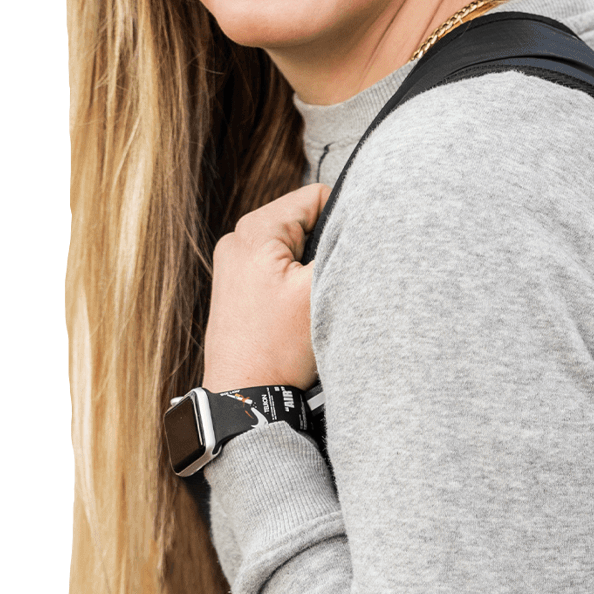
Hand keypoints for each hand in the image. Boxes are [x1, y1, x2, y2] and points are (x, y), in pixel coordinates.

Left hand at [202, 183, 328, 390]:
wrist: (244, 397)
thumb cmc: (280, 348)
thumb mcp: (321, 290)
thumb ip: (341, 245)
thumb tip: (361, 219)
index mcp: (255, 229)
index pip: (316, 196)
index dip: (342, 221)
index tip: (348, 256)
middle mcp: (237, 239)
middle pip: (302, 220)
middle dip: (323, 247)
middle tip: (328, 285)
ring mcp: (232, 262)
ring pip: (292, 245)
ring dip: (309, 267)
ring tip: (310, 302)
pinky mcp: (235, 286)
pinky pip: (276, 266)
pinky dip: (293, 281)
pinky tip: (295, 310)